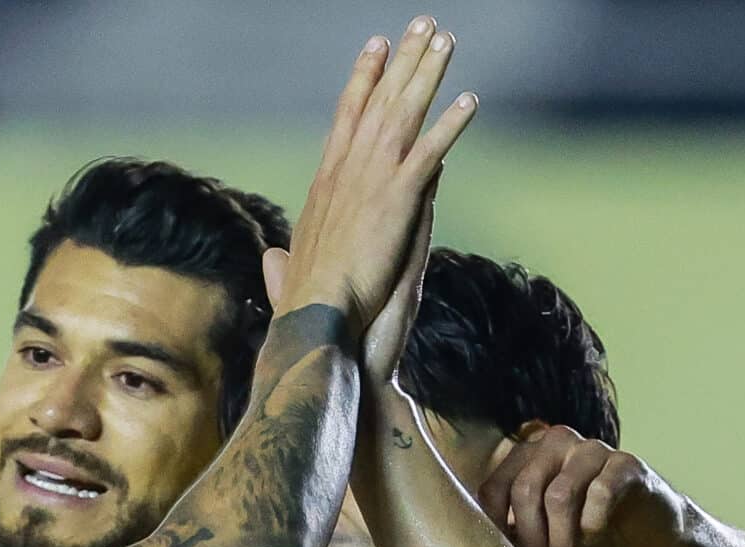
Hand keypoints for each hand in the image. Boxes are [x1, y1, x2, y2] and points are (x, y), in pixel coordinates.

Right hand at [264, 18, 474, 337]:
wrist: (314, 318)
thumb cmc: (300, 308)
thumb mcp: (290, 275)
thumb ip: (284, 262)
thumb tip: (275, 256)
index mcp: (325, 185)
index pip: (346, 119)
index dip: (362, 81)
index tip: (374, 48)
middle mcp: (346, 172)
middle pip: (378, 104)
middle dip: (400, 61)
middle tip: (420, 24)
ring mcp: (371, 182)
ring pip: (403, 115)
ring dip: (426, 74)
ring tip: (445, 40)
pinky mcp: (396, 200)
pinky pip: (429, 152)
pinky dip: (450, 125)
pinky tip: (470, 101)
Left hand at [478, 424, 684, 546]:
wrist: (645, 535)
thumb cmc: (583, 536)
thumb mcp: (540, 536)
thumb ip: (512, 533)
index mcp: (526, 455)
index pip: (494, 488)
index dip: (496, 528)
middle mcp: (555, 441)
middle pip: (525, 490)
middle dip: (530, 539)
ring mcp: (592, 448)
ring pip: (560, 495)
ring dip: (561, 541)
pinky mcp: (626, 464)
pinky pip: (600, 493)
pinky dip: (592, 525)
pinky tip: (595, 540)